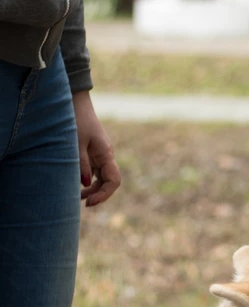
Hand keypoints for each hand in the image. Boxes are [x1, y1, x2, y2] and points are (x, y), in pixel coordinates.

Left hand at [72, 90, 120, 206]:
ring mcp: (101, 155)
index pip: (113, 181)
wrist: (76, 102)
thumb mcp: (76, 143)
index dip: (104, 194)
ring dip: (92, 189)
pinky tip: (77, 184)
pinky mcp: (94, 153)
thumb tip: (86, 184)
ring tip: (77, 197)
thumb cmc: (76, 120)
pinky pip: (95, 171)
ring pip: (101, 178)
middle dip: (98, 194)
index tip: (90, 202)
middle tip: (83, 203)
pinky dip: (88, 180)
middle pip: (109, 182)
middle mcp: (106, 156)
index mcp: (106, 154)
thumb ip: (82, 164)